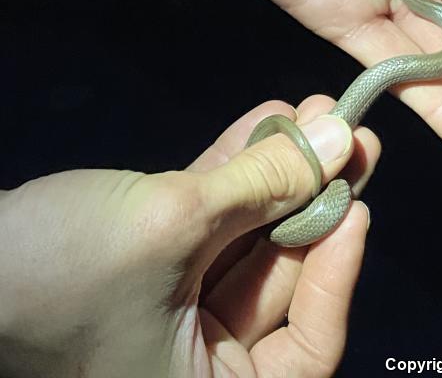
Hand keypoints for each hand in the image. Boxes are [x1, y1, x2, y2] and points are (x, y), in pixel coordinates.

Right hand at [0, 97, 375, 377]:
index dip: (340, 274)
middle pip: (281, 274)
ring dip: (281, 168)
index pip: (307, 345)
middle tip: (347, 134)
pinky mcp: (151, 252)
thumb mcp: (173, 224)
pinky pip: (210, 209)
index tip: (358, 202)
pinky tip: (267, 115)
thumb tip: (339, 137)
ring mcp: (172, 300)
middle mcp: (194, 355)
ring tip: (317, 109)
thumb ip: (263, 182)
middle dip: (315, 196)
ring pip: (249, 232)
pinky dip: (235, 164)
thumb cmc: (61, 268)